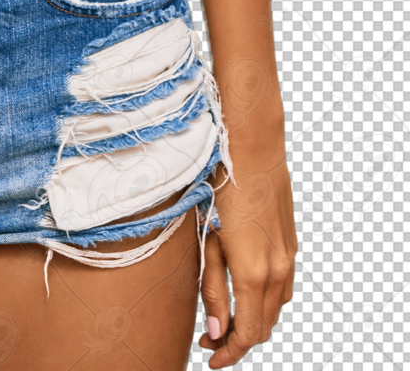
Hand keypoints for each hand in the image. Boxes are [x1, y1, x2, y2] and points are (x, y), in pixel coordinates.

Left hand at [198, 136, 296, 365]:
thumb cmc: (221, 189)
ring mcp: (289, 257)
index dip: (229, 352)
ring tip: (225, 315)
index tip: (210, 357)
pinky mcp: (291, 244)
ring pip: (276, 308)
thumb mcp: (208, 240)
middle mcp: (278, 271)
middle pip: (264, 326)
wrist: (251, 148)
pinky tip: (246, 289)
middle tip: (209, 336)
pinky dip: (266, 300)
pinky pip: (284, 287)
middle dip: (238, 339)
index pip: (248, 334)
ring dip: (254, 320)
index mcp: (254, 273)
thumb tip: (216, 330)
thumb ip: (213, 288)